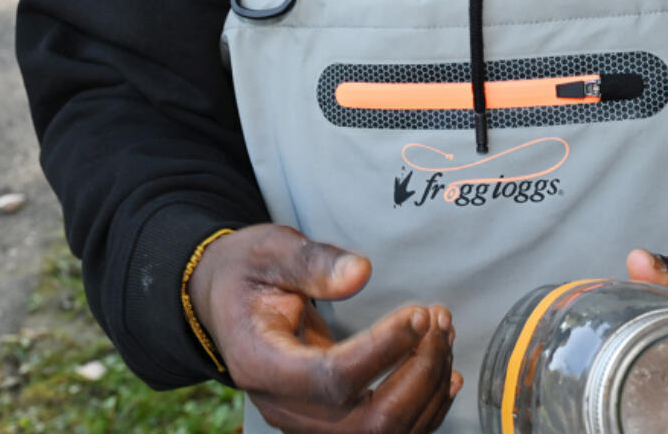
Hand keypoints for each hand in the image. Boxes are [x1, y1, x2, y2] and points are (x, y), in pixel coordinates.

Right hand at [188, 224, 459, 432]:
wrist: (223, 299)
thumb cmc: (248, 271)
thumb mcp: (272, 251)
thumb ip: (313, 263)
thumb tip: (361, 273)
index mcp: (261, 363)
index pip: (332, 380)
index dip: (383, 351)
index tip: (418, 313)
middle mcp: (283, 407)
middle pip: (365, 423)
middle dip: (417, 374)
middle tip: (438, 319)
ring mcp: (305, 421)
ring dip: (425, 389)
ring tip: (443, 334)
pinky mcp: (326, 420)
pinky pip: (382, 433)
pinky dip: (422, 409)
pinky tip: (444, 375)